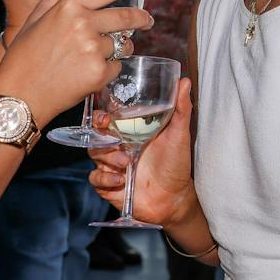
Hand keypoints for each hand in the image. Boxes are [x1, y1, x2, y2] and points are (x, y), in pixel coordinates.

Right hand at [0, 0, 152, 119]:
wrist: (17, 98)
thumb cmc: (22, 60)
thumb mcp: (33, 22)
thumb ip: (52, 1)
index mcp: (69, 6)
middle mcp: (84, 24)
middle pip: (127, 17)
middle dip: (142, 18)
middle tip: (147, 20)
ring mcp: (93, 49)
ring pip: (122, 44)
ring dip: (120, 48)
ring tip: (101, 56)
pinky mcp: (99, 73)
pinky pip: (116, 67)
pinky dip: (109, 69)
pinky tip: (89, 74)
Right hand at [90, 76, 195, 223]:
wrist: (174, 198)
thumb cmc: (176, 163)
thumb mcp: (179, 134)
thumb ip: (181, 109)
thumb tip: (184, 81)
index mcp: (131, 131)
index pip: (110, 117)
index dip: (103, 113)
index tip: (105, 113)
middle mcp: (118, 146)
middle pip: (97, 133)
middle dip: (98, 131)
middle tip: (109, 131)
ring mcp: (111, 165)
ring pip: (95, 153)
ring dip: (108, 156)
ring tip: (126, 162)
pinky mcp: (108, 184)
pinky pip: (95, 178)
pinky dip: (105, 178)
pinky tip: (120, 179)